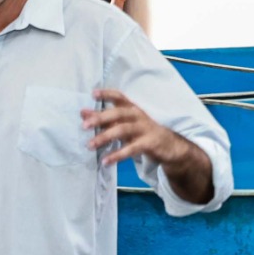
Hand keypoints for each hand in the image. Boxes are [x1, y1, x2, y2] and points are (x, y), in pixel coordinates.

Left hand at [84, 89, 212, 201]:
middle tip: (84, 125)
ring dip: (105, 137)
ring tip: (89, 145)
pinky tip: (106, 161)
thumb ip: (104, 119)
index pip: (120, 97)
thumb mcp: (124, 124)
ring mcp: (145, 129)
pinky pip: (131, 149)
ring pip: (122, 130)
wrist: (170, 146)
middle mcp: (138, 116)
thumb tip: (82, 113)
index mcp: (132, 108)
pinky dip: (117, 155)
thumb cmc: (142, 133)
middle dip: (100, 118)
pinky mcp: (149, 143)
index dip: (107, 94)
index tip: (93, 94)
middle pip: (118, 114)